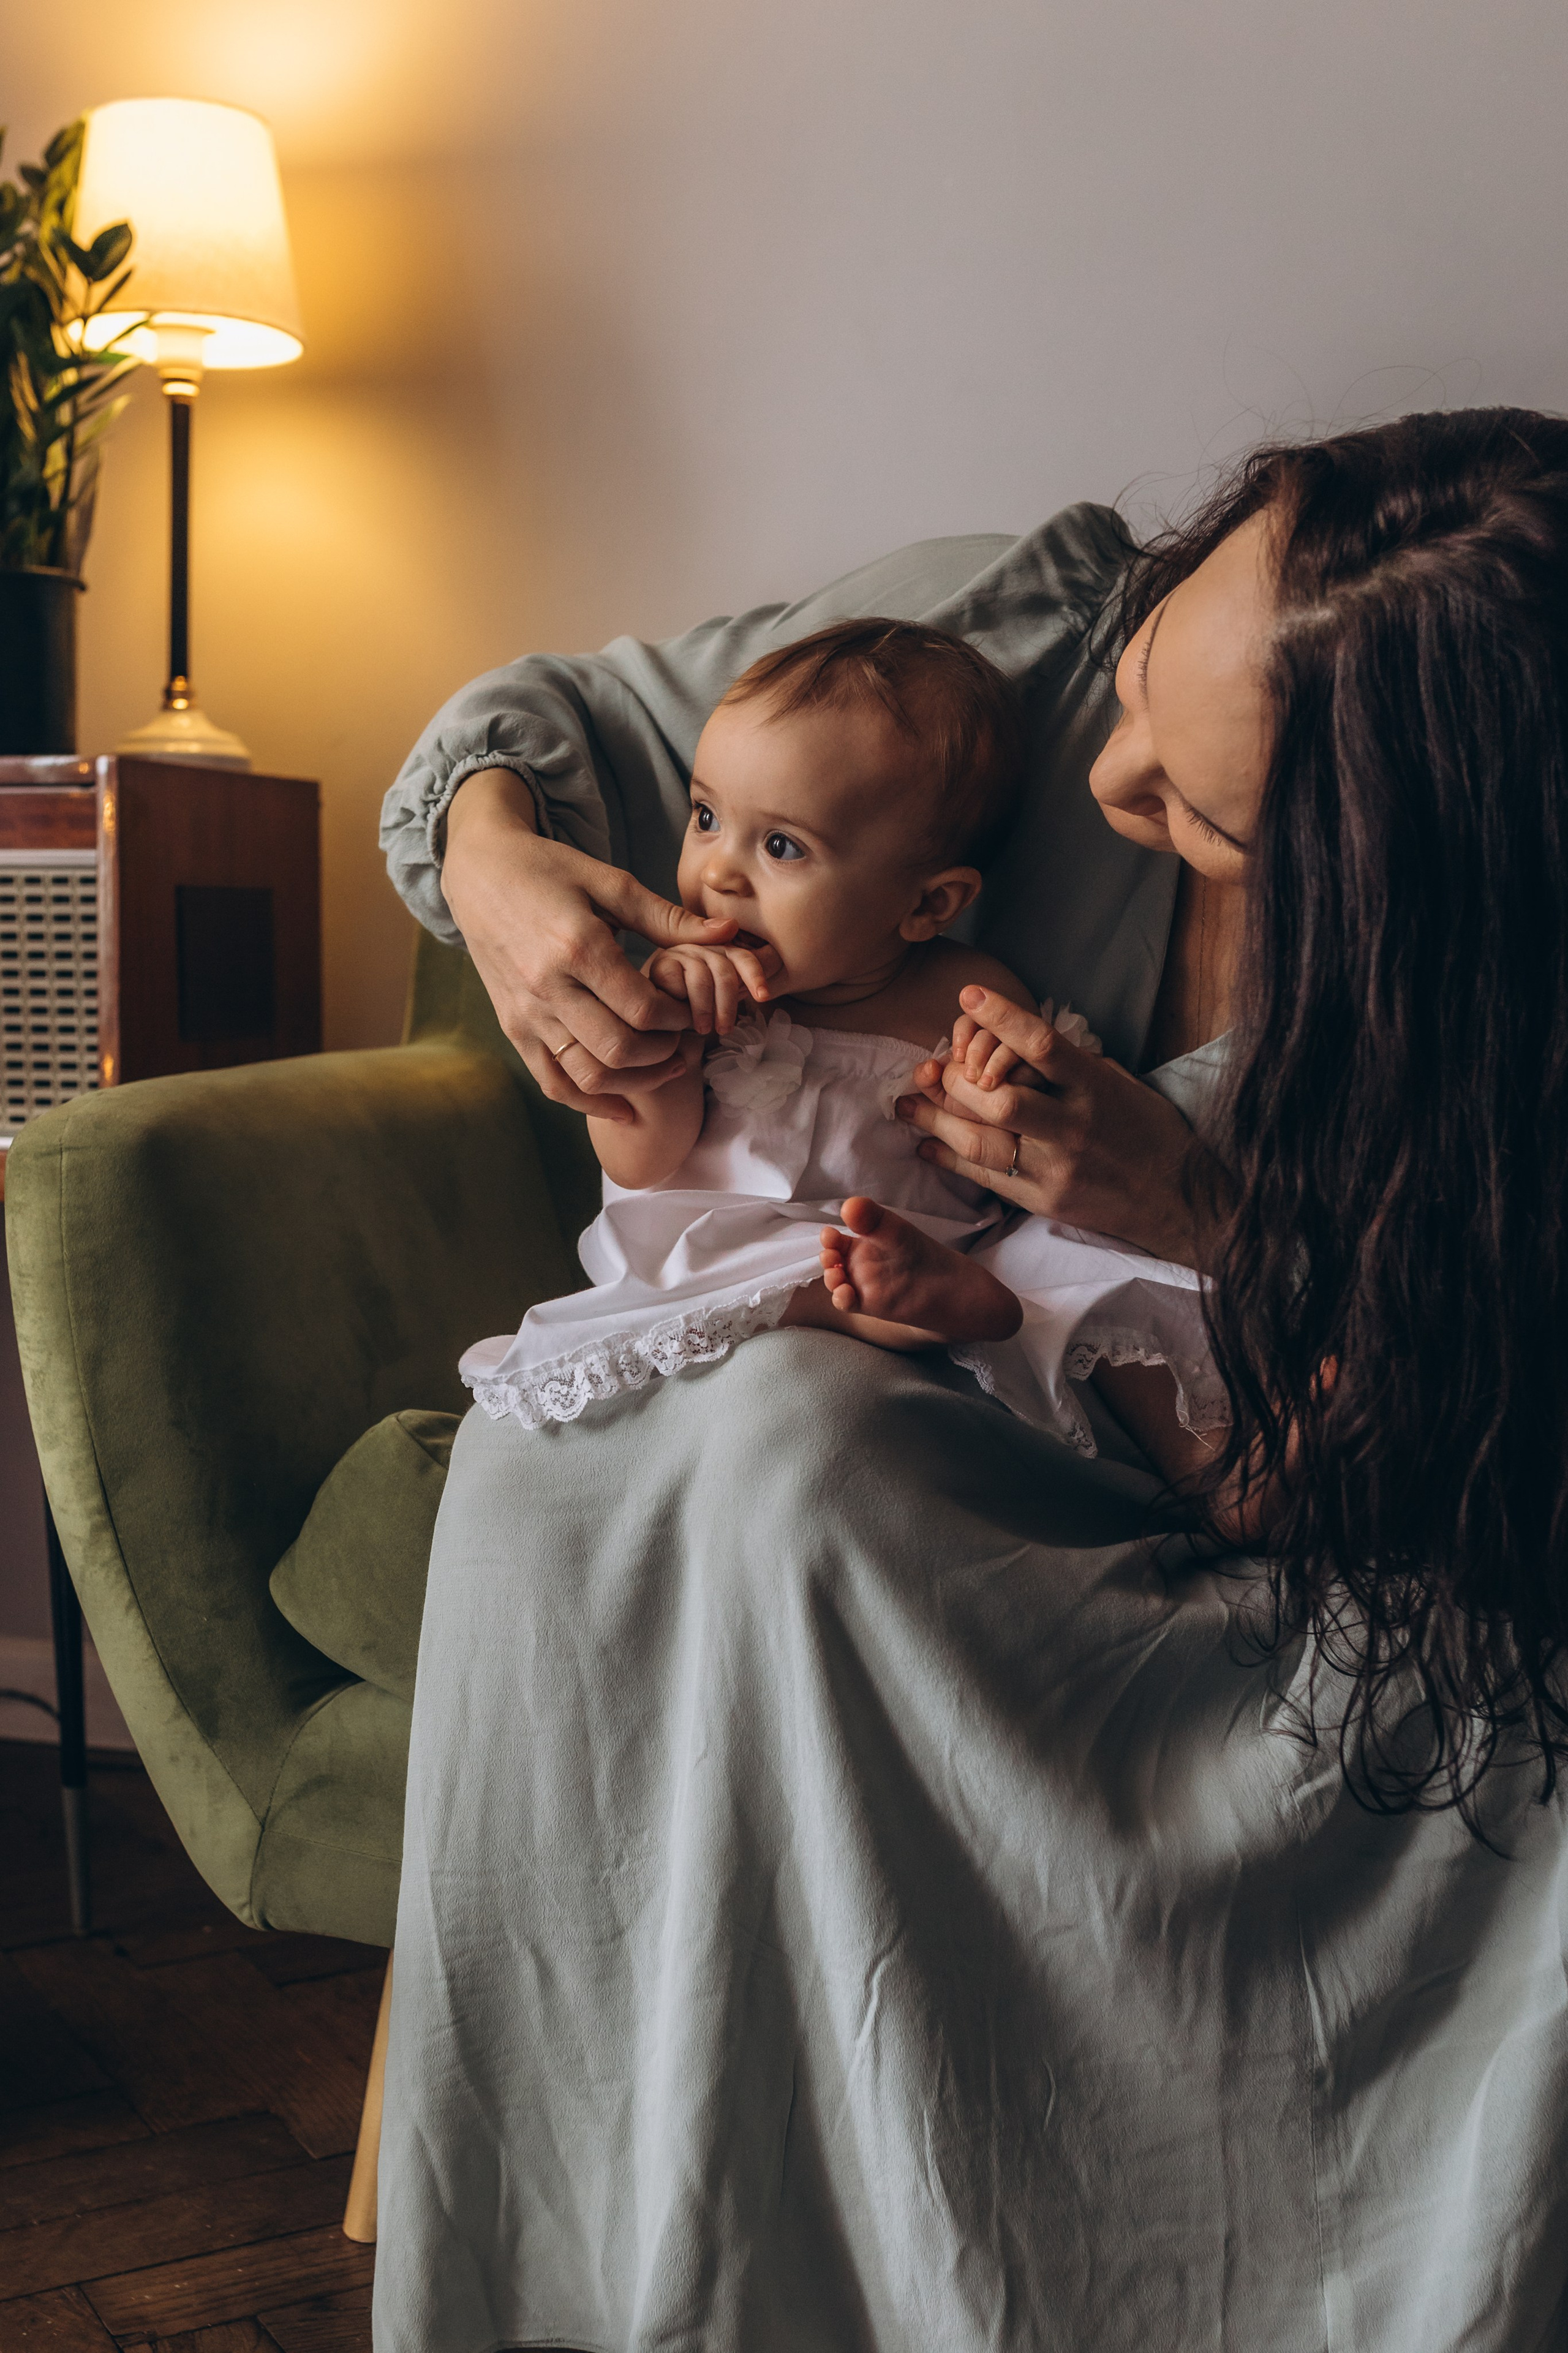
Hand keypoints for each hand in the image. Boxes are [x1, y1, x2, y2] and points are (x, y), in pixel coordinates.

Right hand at [441, 767, 740, 1121]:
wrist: (480, 873)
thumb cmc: (549, 870)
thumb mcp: (610, 883)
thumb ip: (667, 918)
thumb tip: (728, 935)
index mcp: (577, 947)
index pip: (642, 1008)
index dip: (679, 1019)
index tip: (693, 1011)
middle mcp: (547, 987)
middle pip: (619, 1048)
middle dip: (664, 1052)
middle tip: (685, 1039)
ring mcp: (526, 1013)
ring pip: (588, 1074)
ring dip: (636, 1082)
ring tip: (665, 1066)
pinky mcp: (513, 1027)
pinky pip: (553, 1082)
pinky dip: (591, 1103)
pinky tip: (624, 1107)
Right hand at [643, 939, 781, 1035]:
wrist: (660, 1009)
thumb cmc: (694, 1005)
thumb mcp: (720, 998)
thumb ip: (740, 987)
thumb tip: (764, 990)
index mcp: (723, 953)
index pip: (744, 958)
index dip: (756, 975)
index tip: (763, 996)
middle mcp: (704, 948)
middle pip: (724, 972)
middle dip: (727, 1005)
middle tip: (724, 1029)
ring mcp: (682, 953)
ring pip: (702, 979)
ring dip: (704, 1009)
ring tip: (703, 1028)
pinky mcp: (662, 964)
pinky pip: (677, 983)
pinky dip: (681, 1002)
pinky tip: (678, 1011)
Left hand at [897, 987, 1229, 1266]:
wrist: (1179, 1200)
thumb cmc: (1150, 1132)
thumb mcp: (1121, 1083)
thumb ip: (1072, 1065)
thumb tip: (1018, 1042)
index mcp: (1096, 1087)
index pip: (1042, 1045)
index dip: (1001, 1018)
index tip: (969, 996)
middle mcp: (1073, 1127)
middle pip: (997, 1098)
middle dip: (956, 1078)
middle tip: (936, 1067)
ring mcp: (1056, 1168)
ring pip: (980, 1141)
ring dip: (936, 1120)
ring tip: (908, 1104)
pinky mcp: (1044, 1201)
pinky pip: (984, 1178)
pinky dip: (949, 1159)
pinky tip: (926, 1146)